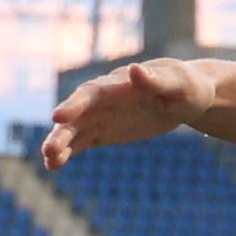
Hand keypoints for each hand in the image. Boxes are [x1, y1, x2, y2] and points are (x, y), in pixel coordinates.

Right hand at [40, 57, 233, 163]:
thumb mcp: (178, 84)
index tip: (58, 117)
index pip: (92, 93)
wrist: (187, 96)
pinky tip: (54, 166)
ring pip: (75, 130)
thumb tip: (134, 70)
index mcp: (119, 85)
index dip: (75, 104)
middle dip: (63, 131)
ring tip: (49, 161)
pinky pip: (82, 142)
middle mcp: (104, 99)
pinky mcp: (104, 131)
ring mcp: (102, 115)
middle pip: (77, 114)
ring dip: (60, 144)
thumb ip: (156, 80)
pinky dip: (68, 153)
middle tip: (49, 149)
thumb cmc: (186, 86)